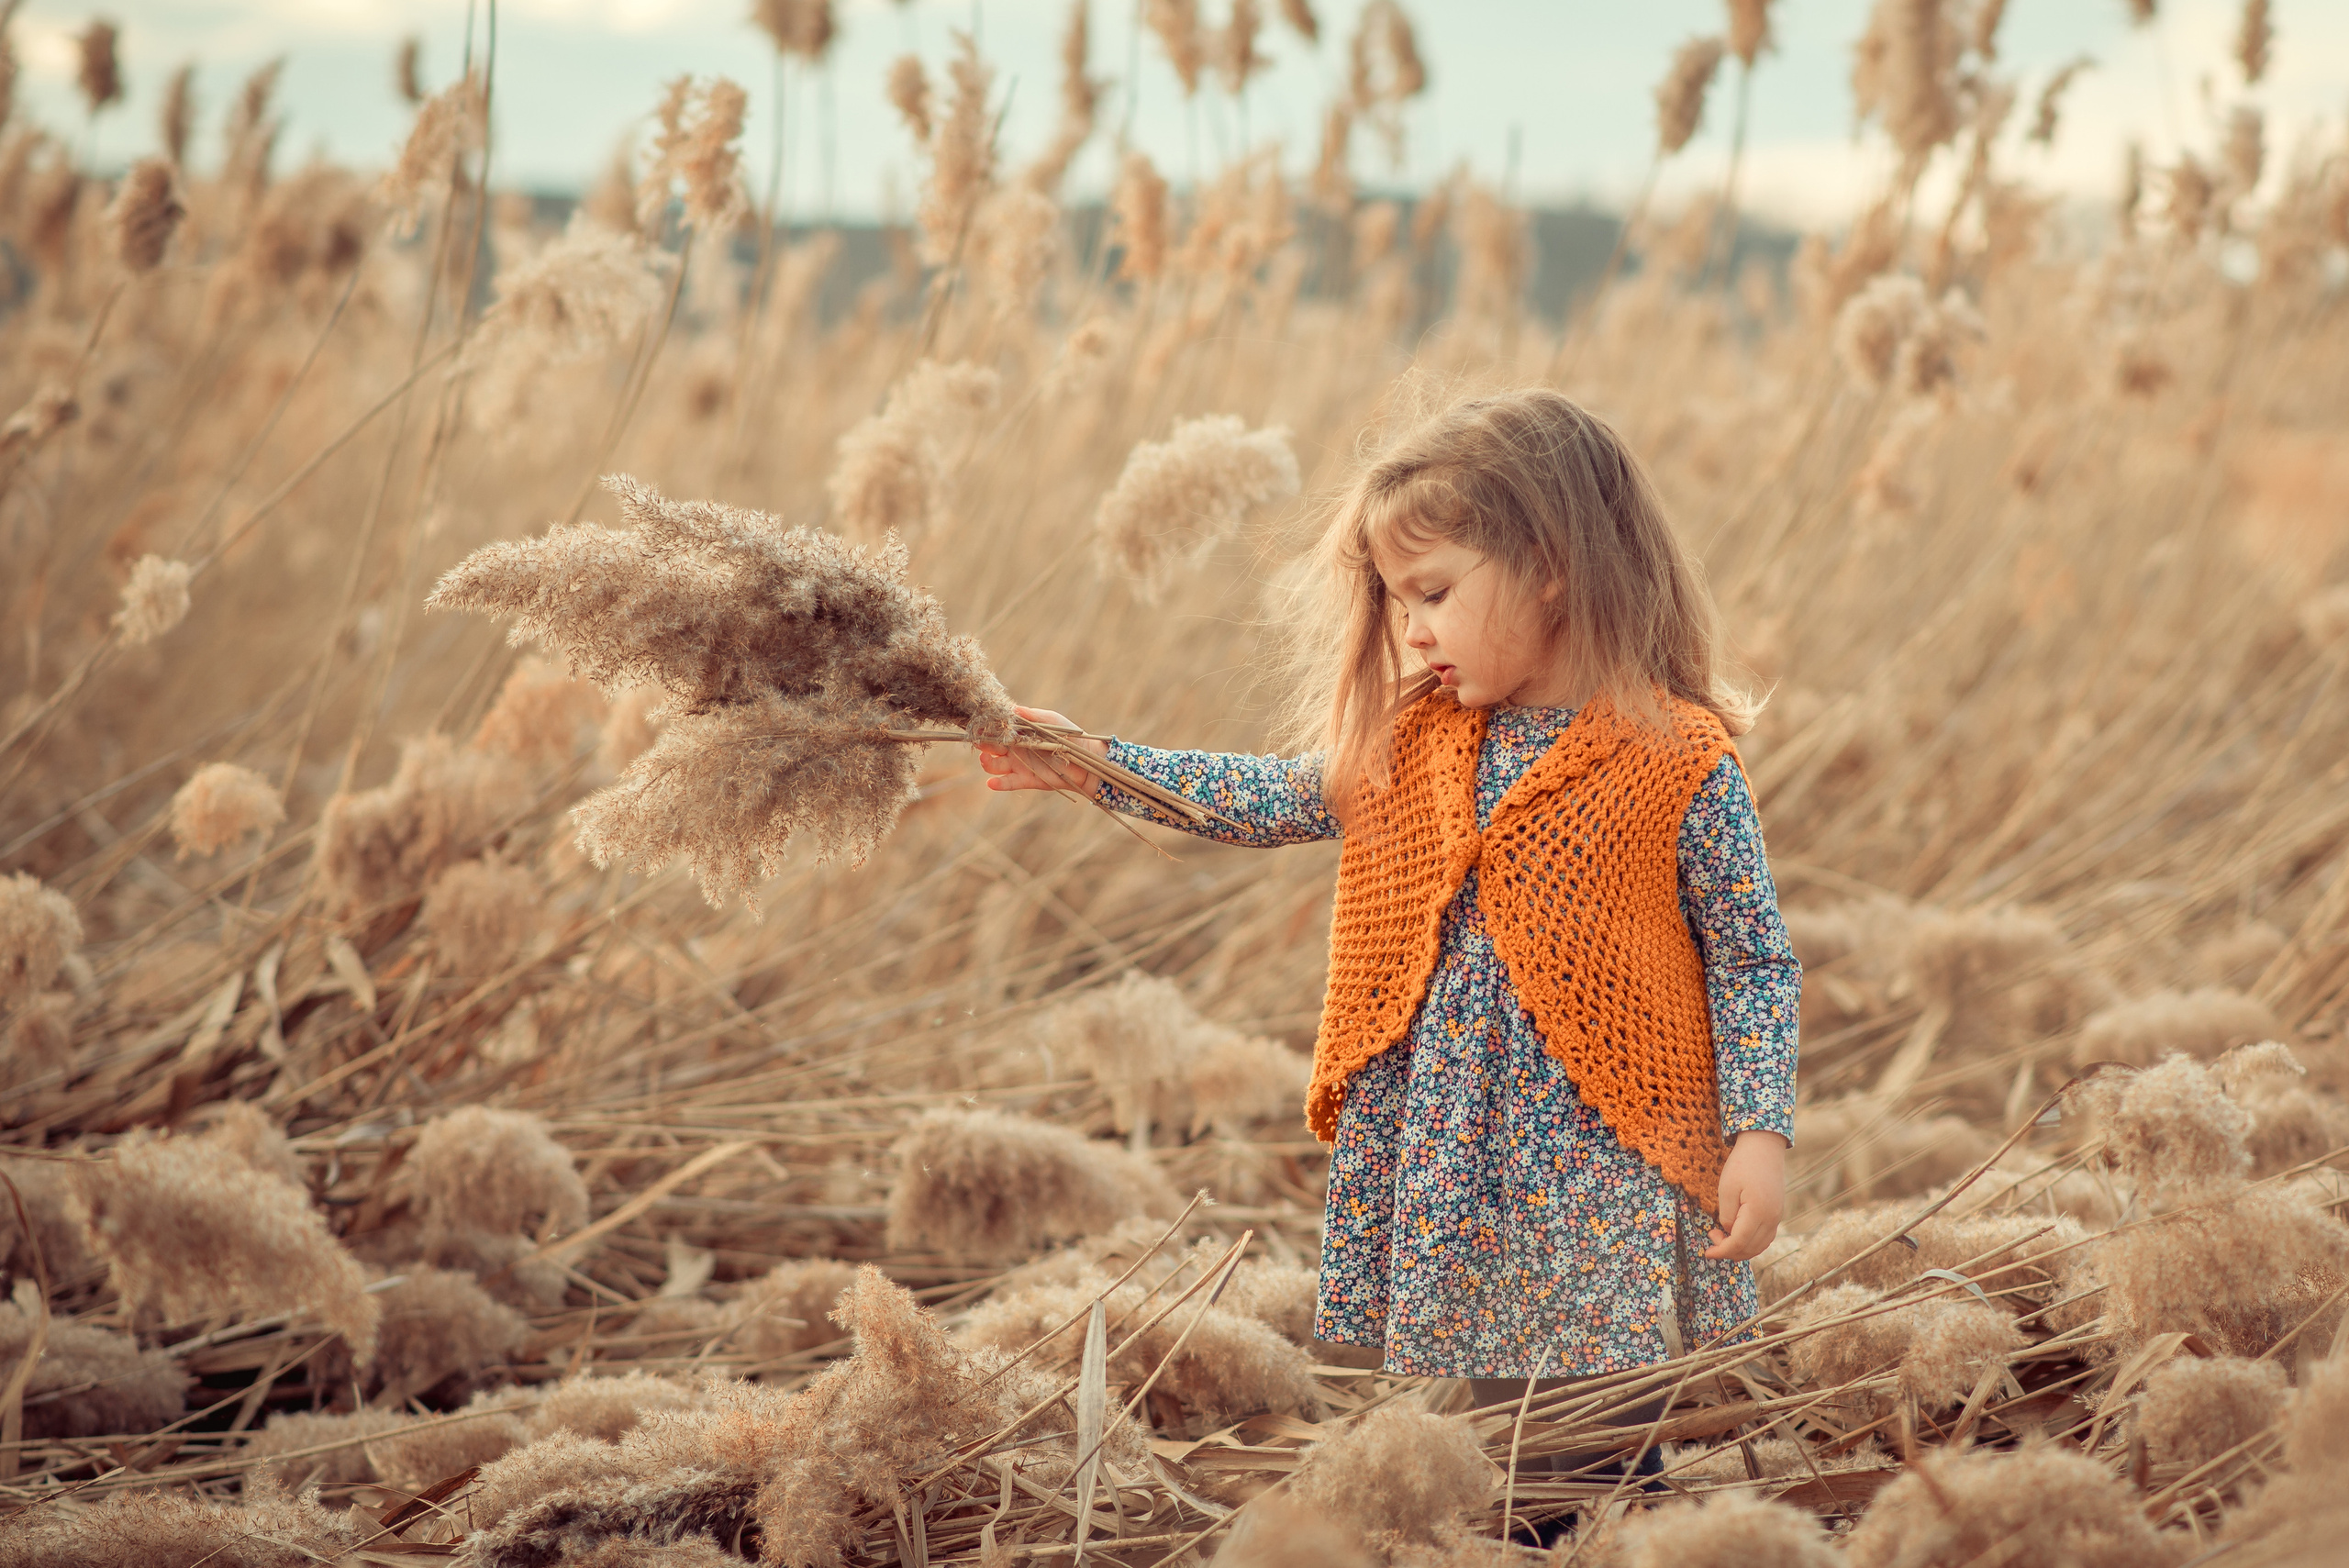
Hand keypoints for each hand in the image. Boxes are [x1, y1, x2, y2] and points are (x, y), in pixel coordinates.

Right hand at [976, 705, 1108, 796]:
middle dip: (983, 744)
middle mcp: (1014, 748)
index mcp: (1018, 731)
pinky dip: (998, 784)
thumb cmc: (1070, 736)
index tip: (977, 724)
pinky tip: (991, 783)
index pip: (996, 728)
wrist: (1086, 761)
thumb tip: (1013, 708)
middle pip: (990, 746)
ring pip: (994, 765)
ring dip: (987, 763)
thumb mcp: (1052, 721)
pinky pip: (1008, 782)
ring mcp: (1018, 764)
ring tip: (986, 760)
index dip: (985, 726)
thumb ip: (1032, 716)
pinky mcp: (1025, 780)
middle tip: (980, 742)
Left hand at [1702, 1130, 1787, 1260]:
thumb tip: (1728, 1232)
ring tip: (1722, 1239)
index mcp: (1758, 1212)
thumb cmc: (1742, 1165)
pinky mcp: (1777, 1212)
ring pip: (1761, 1245)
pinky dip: (1752, 1242)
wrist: (1764, 1147)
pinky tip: (1738, 1236)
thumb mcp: (1726, 1189)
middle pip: (1751, 1248)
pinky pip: (1766, 1236)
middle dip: (1729, 1251)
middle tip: (1712, 1238)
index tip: (1707, 1252)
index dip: (1722, 1251)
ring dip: (1741, 1249)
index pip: (1739, 1242)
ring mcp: (1777, 1216)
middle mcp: (1772, 1218)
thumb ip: (1726, 1216)